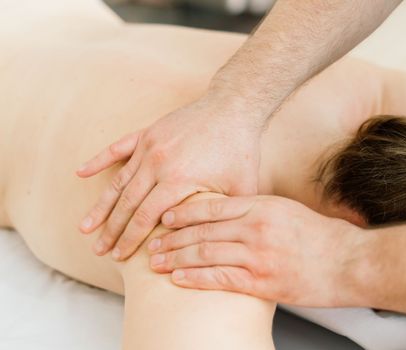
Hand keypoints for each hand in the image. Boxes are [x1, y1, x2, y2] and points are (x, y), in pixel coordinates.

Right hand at [76, 95, 261, 260]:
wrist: (234, 108)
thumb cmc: (240, 150)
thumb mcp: (241, 188)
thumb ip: (225, 216)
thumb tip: (220, 244)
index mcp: (178, 180)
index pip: (145, 218)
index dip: (131, 240)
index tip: (119, 257)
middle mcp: (157, 164)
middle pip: (127, 204)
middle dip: (112, 231)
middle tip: (99, 250)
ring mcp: (149, 146)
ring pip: (119, 181)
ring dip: (101, 206)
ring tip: (84, 227)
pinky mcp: (148, 133)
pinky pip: (118, 148)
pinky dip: (99, 161)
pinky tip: (81, 172)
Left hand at [147, 195, 362, 306]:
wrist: (349, 262)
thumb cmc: (319, 235)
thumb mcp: (287, 210)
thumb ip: (257, 208)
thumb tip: (229, 210)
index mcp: (261, 206)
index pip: (212, 207)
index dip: (184, 212)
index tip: (165, 217)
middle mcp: (256, 228)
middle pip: (203, 231)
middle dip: (173, 238)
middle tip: (152, 243)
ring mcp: (258, 256)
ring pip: (206, 254)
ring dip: (177, 258)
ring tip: (157, 262)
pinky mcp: (263, 282)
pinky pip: (221, 279)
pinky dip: (196, 278)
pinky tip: (178, 278)